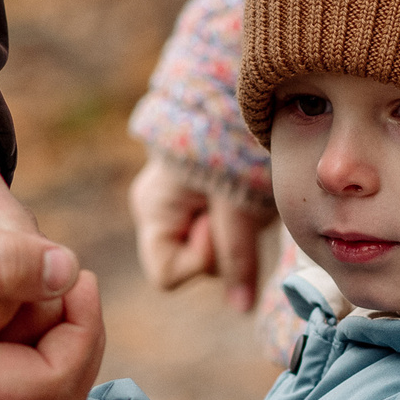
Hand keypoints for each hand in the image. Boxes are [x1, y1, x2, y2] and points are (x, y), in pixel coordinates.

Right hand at [129, 157, 275, 313]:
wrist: (232, 89)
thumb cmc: (232, 143)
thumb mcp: (238, 202)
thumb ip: (238, 256)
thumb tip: (242, 310)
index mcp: (154, 210)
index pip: (168, 275)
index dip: (201, 260)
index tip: (218, 225)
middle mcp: (158, 211)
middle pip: (194, 263)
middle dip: (222, 244)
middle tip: (238, 205)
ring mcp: (176, 204)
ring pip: (212, 247)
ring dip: (234, 230)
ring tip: (245, 192)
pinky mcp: (199, 196)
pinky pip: (219, 226)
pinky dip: (236, 219)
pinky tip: (246, 194)